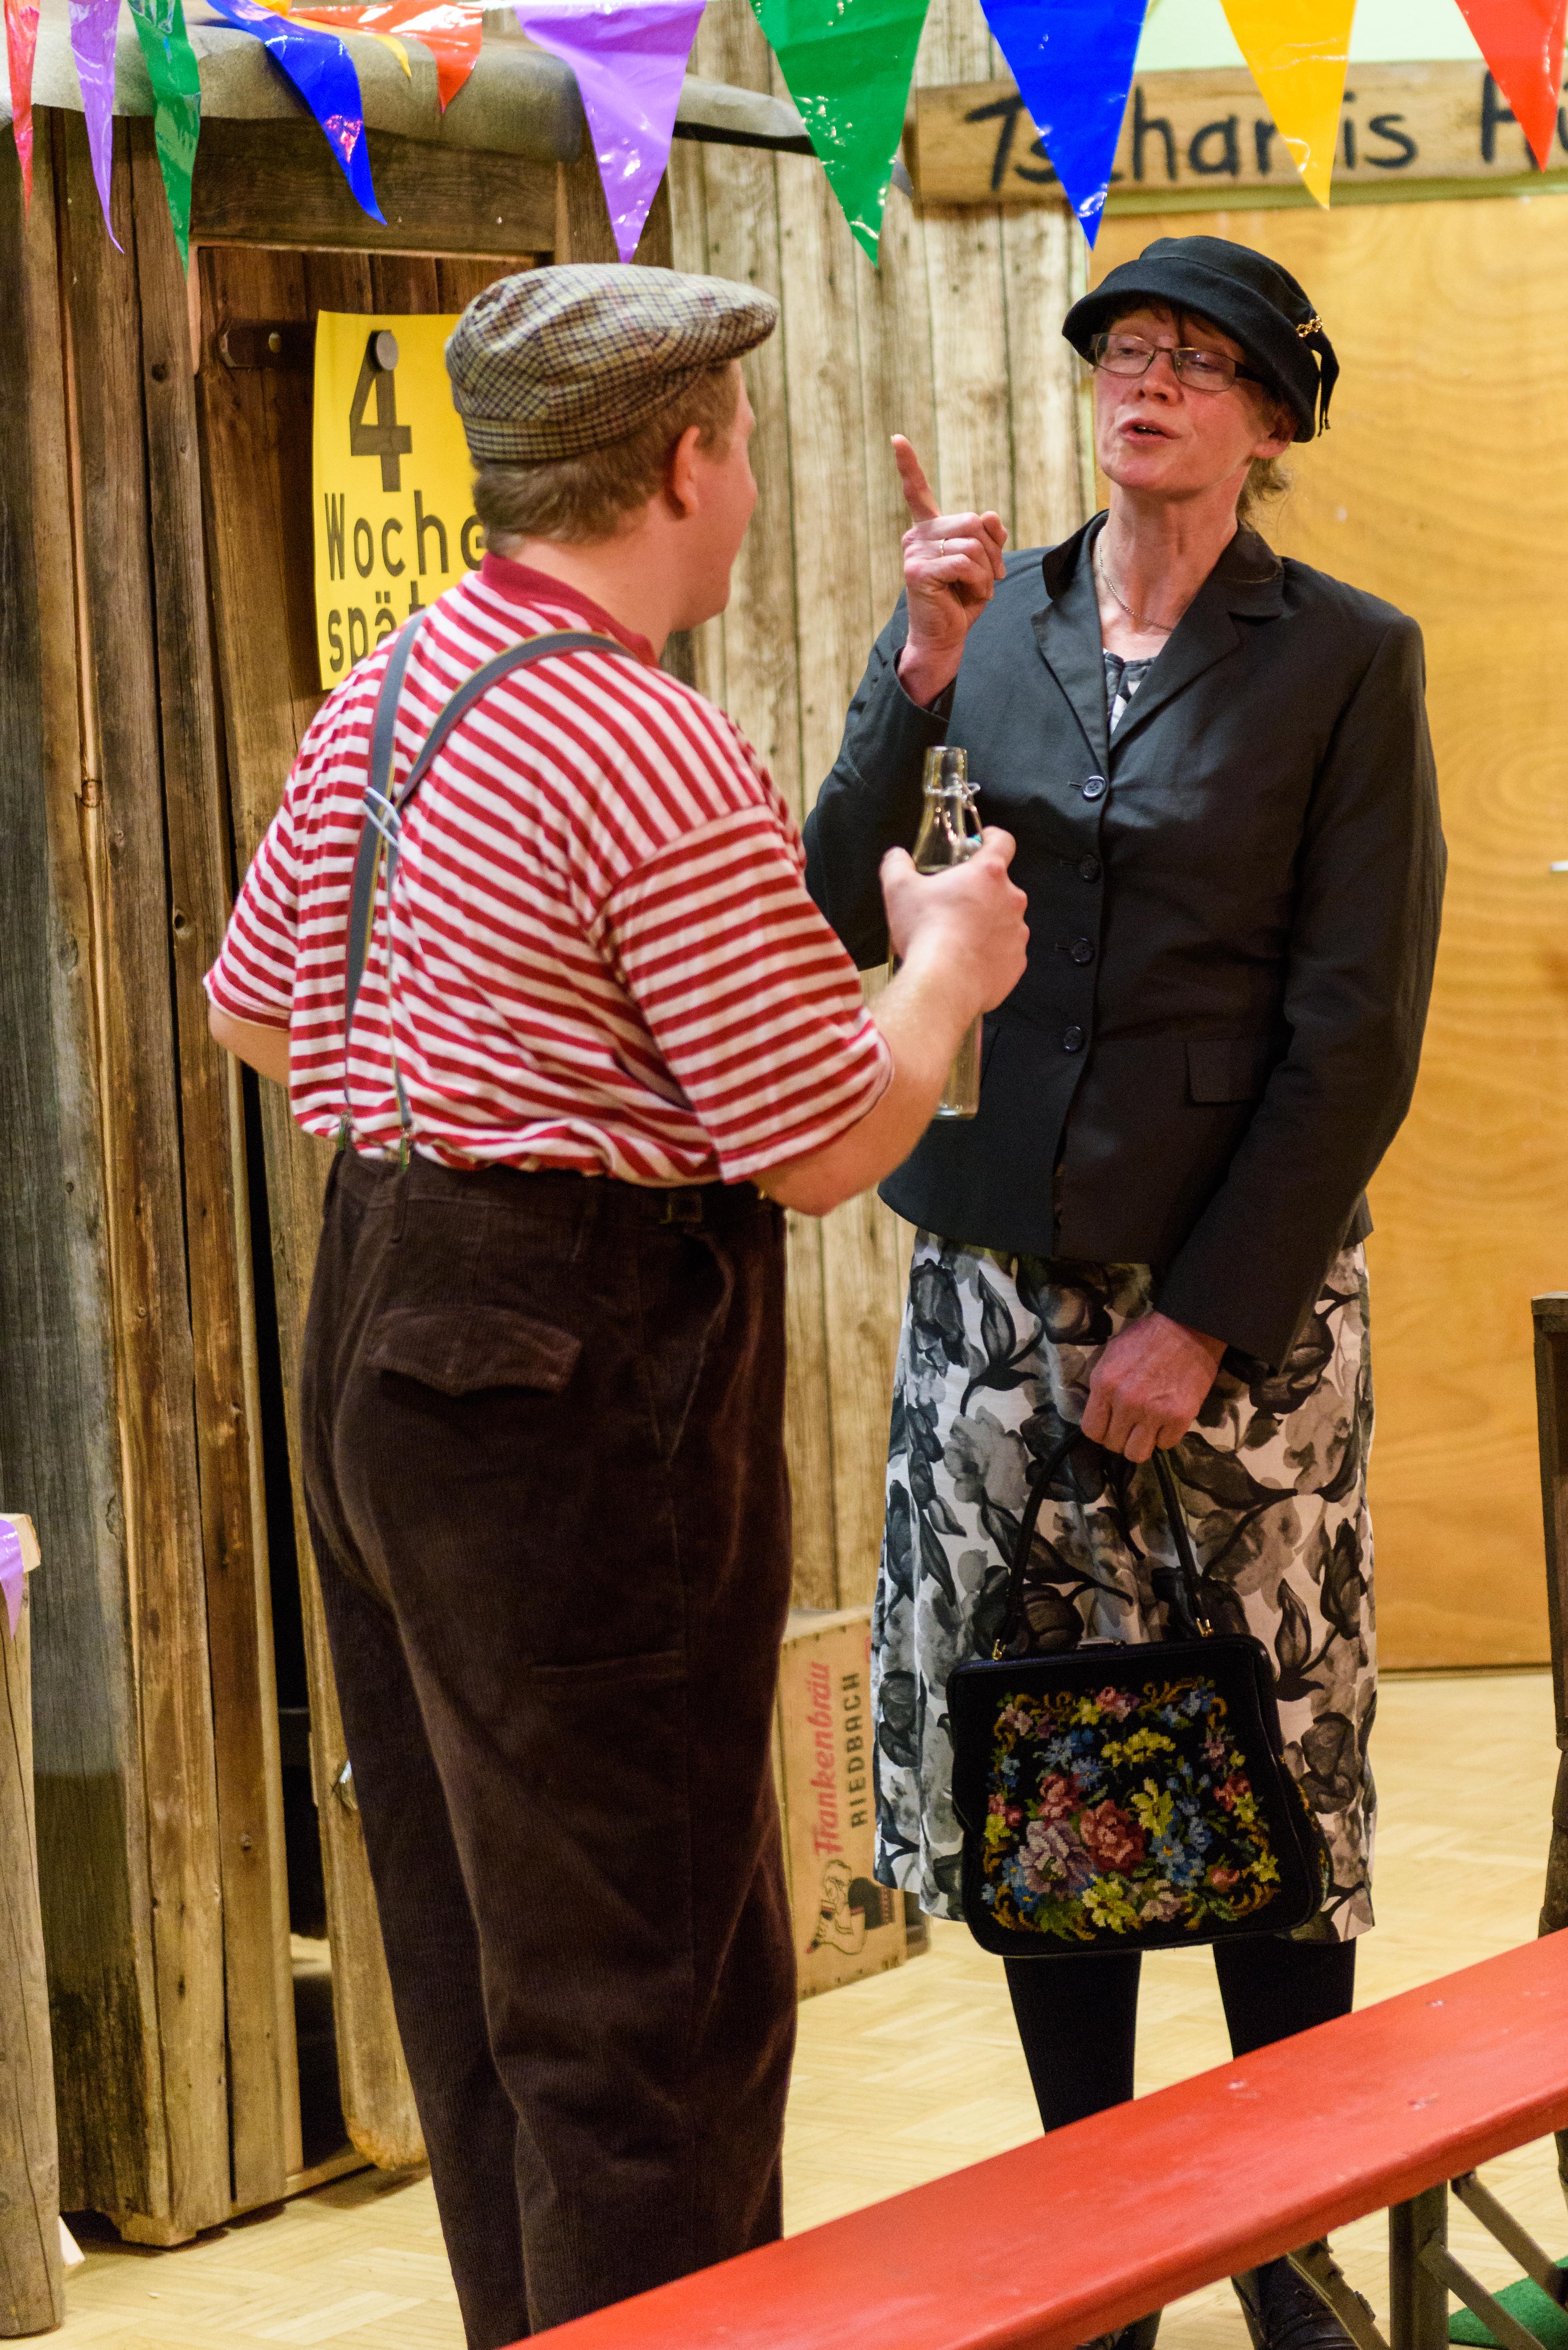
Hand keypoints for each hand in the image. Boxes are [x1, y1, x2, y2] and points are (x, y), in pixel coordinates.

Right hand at [879, 827, 1027, 1013]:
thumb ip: (897, 864)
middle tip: (952, 906)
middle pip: (999, 887)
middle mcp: (1012, 899)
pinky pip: (1005, 952)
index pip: (1003, 841)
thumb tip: (897, 856)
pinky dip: (990, 955)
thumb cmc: (925, 930)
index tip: (981, 842)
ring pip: (1003, 921)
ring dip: (986, 925)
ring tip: (958, 941)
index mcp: (988, 873)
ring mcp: (1018, 933)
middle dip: (979, 893)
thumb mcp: (898, 890)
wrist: (944, 984)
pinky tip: (967, 963)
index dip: (991, 838)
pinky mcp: (1018, 963)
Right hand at [892, 436, 1007, 705]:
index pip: (917, 492)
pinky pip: (966, 563)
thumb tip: (991, 517)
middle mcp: (916, 536)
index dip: (908, 466)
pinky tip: (970, 597)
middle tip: (988, 580)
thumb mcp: (983, 564)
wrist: (945, 639)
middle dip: (992, 552)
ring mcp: (914, 552)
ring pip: (974, 543)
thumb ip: (988, 537)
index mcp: (928, 531)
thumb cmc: (961, 602)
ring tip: (976, 591)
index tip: (897, 439)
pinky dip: (979, 583)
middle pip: (974, 520)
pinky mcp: (918, 571)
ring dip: (988, 572)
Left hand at [1080, 1312, 1226, 1463]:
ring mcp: (1154, 1412)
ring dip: (1141, 1444)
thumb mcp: (1112, 1356)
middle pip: (1113, 1445)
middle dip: (1121, 1438)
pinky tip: (1167, 1419)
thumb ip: (1103, 1387)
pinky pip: (1165, 1444)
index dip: (1101, 1431)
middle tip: (1131, 1425)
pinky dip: (1166, 1436)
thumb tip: (1100, 1413)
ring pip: (1137, 1454)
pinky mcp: (1180, 1418)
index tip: (1110, 1425)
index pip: (1092, 1430)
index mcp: (1105, 1384)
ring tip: (1148, 1429)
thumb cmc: (1147, 1339)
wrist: (1189, 1328)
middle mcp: (1126, 1402)